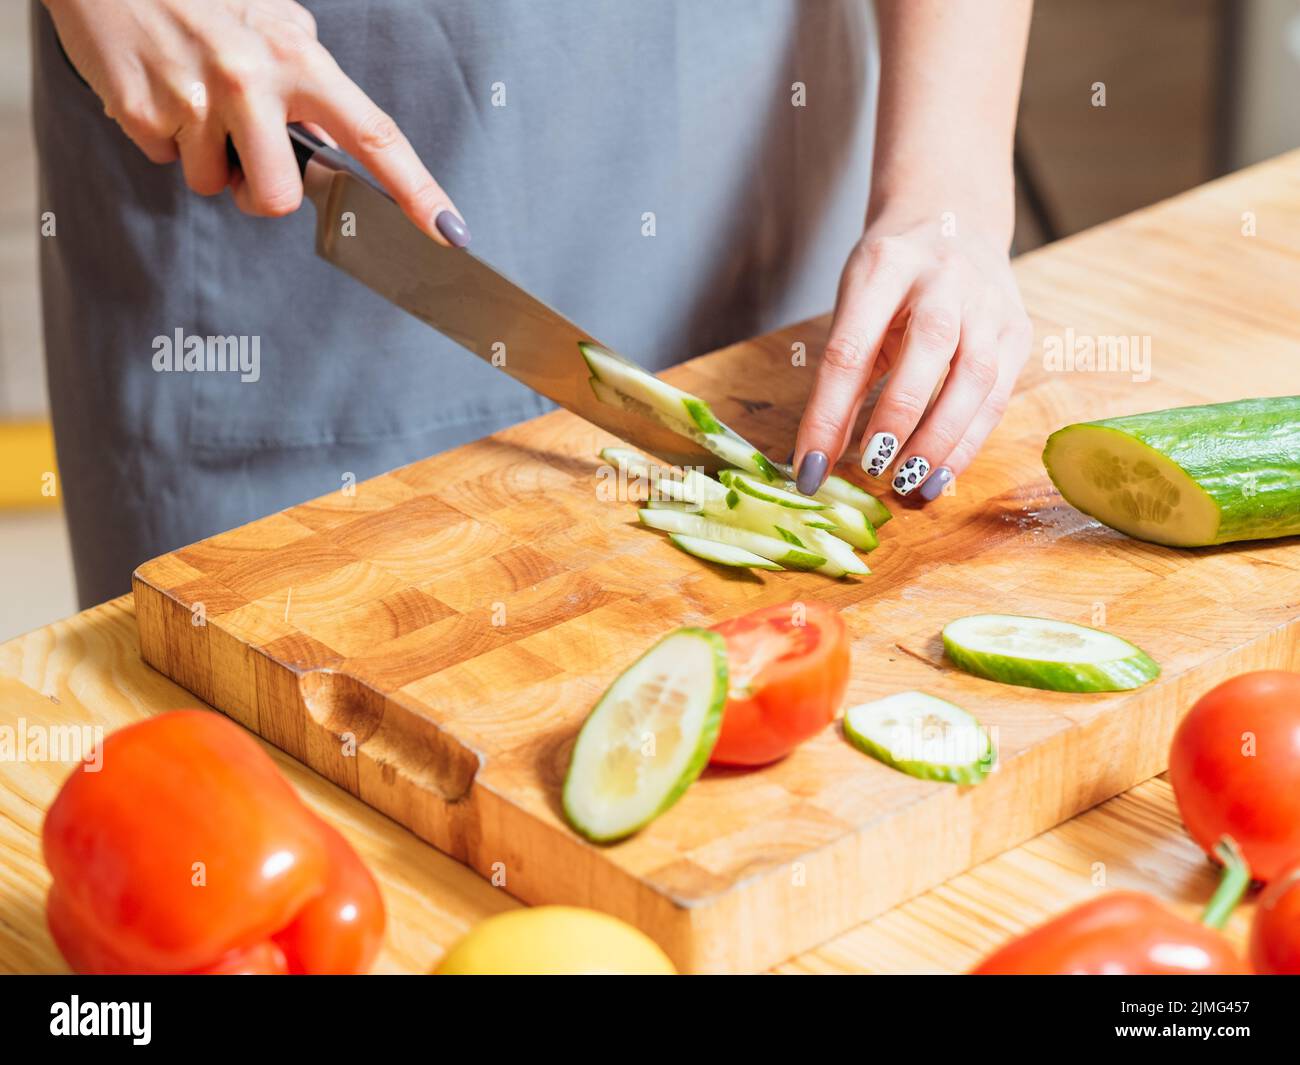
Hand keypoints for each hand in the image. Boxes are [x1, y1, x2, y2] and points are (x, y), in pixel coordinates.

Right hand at [43, 0, 468, 244]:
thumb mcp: (268, 14)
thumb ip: (306, 69)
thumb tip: (330, 128)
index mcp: (297, 59)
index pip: (374, 136)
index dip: (416, 191)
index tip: (449, 233)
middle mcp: (251, 82)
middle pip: (278, 198)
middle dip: (262, 193)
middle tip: (246, 156)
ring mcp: (195, 102)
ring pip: (215, 185)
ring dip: (208, 158)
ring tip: (193, 98)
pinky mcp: (143, 114)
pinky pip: (165, 160)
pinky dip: (163, 136)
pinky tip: (159, 87)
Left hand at [793, 212, 1031, 499]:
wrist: (953, 218)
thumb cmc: (891, 275)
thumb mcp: (855, 305)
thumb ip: (842, 377)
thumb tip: (816, 456)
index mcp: (885, 266)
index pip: (850, 349)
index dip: (827, 415)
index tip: (808, 467)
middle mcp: (944, 277)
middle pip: (928, 349)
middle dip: (899, 417)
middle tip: (873, 467)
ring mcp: (988, 301)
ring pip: (975, 376)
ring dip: (942, 439)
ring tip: (911, 483)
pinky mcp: (1017, 329)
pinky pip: (998, 395)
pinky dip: (969, 440)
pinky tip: (942, 472)